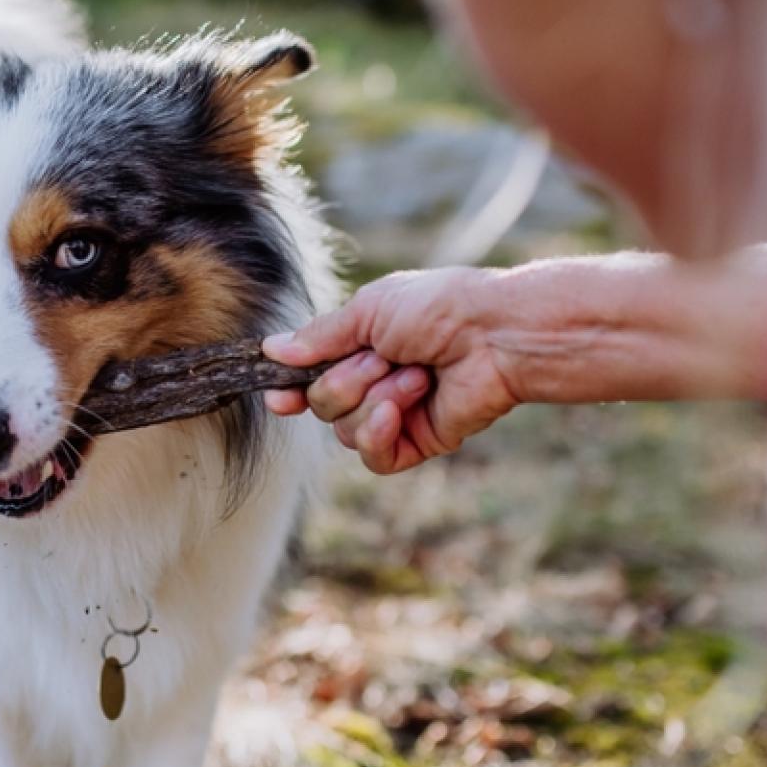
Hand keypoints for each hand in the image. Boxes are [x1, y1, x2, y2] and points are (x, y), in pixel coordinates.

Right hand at [263, 268, 520, 473]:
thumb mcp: (368, 310)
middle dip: (345, 383)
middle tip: (383, 358)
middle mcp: (374, 382)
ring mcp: (396, 414)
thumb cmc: (438, 308)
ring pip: (344, 432)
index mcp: (360, 346)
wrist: (494, 334)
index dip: (290, 390)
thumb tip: (272, 349)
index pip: (310, 378)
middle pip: (321, 406)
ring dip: (374, 400)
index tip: (278, 396)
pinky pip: (374, 458)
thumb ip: (320, 337)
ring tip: (415, 376)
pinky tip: (397, 412)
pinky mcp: (418, 441)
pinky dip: (378, 435)